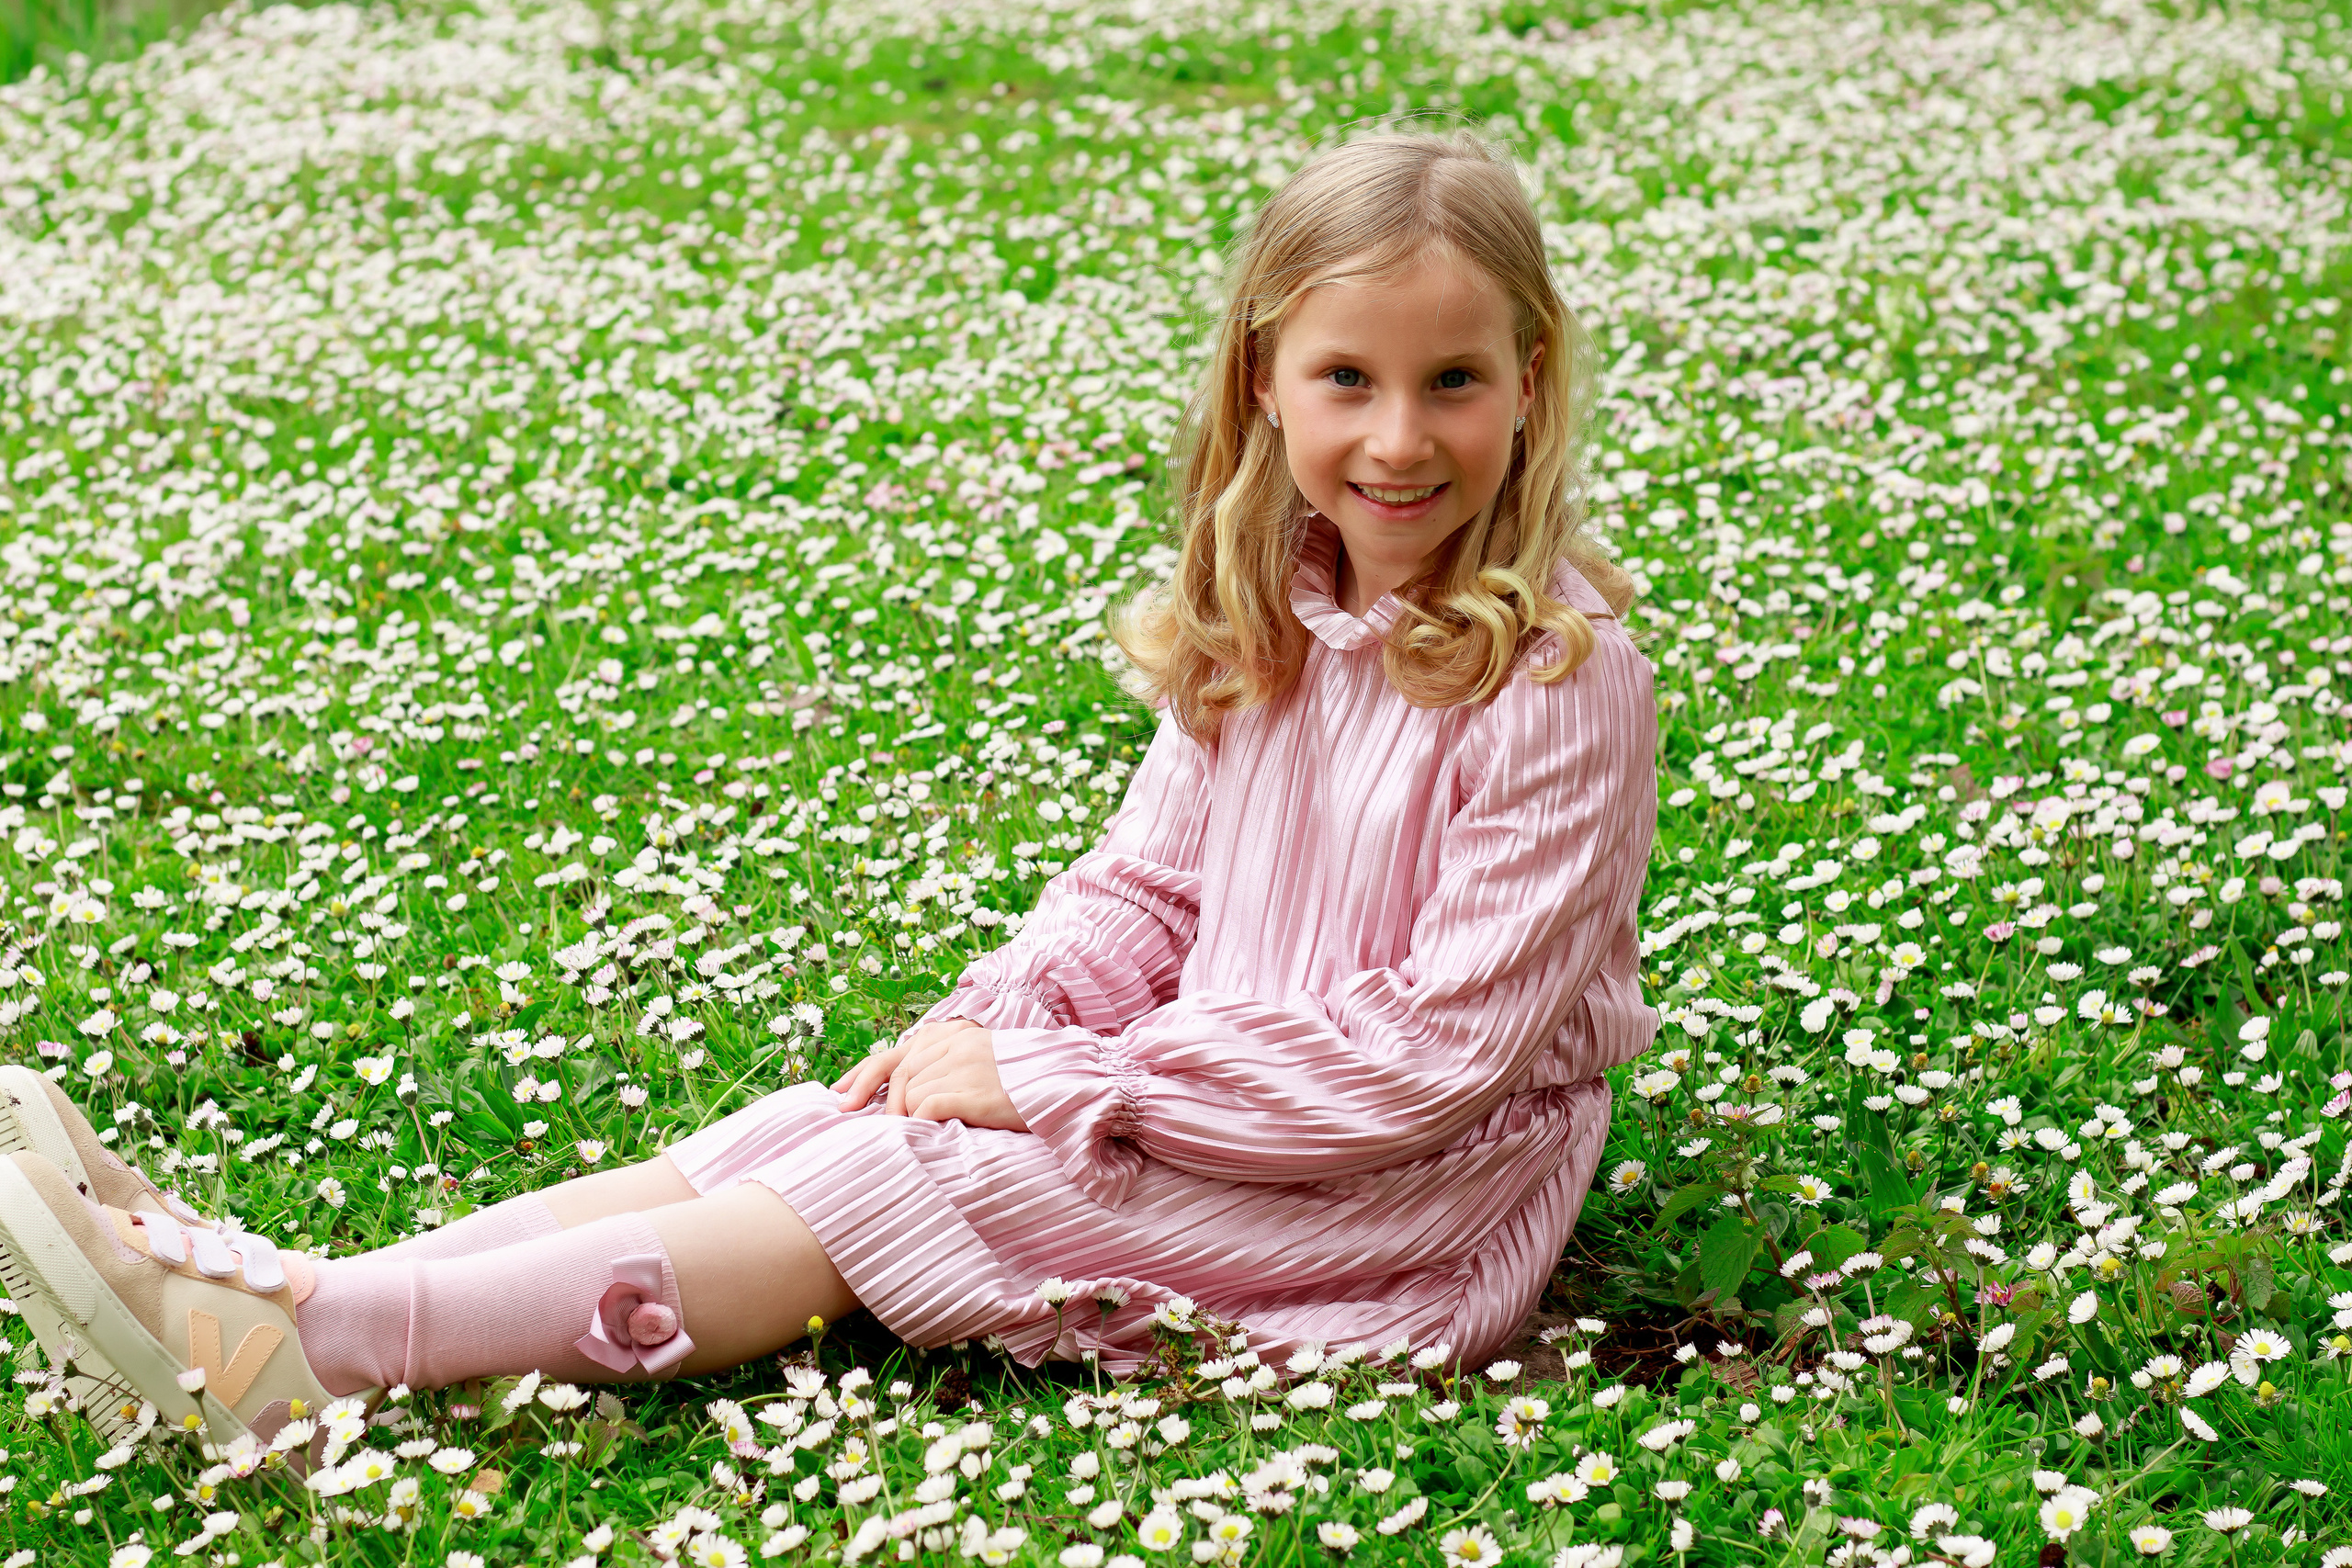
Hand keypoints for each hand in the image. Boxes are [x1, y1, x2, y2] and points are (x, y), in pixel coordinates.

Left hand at [833, 1019, 1029, 1131]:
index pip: (899, 1053)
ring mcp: (966, 1066)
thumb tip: (909, 1092)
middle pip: (899, 1072)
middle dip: (874, 1098)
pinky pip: (928, 1106)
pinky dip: (919, 1122)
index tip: (842, 1094)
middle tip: (852, 1118)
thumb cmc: (1025, 1082)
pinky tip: (924, 1133)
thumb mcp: (984, 1061)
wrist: (1067, 1084)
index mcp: (957, 1034)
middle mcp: (958, 1044)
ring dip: (904, 1115)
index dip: (865, 1074)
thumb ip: (949, 1065)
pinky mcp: (975, 1092)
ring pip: (911, 1092)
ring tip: (907, 1133)